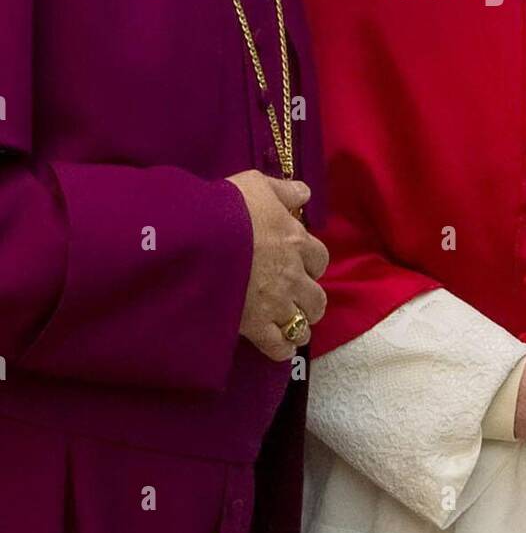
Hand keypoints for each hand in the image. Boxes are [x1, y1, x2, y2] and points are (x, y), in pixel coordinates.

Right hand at [227, 170, 328, 361]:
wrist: (199, 237)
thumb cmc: (227, 206)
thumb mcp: (257, 184)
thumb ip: (284, 190)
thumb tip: (305, 193)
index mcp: (296, 242)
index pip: (320, 259)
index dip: (310, 263)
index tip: (299, 263)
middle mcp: (293, 276)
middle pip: (317, 297)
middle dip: (308, 299)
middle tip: (294, 297)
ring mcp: (277, 304)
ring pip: (303, 324)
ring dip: (298, 323)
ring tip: (287, 323)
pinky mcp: (256, 326)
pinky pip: (280, 347)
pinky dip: (282, 347)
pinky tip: (278, 344)